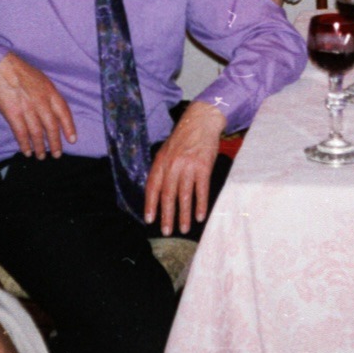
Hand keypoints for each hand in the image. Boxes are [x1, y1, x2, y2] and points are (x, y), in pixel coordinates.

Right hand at [0, 52, 76, 156]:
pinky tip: (27, 151)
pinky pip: (21, 133)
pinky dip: (25, 144)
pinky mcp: (13, 114)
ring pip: (37, 133)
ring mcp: (27, 109)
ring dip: (40, 147)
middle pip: (52, 127)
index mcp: (50, 92)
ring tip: (41, 156)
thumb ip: (49, 96)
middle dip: (55, 143)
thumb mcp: (43, 80)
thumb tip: (54, 111)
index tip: (72, 140)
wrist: (1, 68)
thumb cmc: (22, 73)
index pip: (64, 113)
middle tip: (57, 154)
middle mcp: (41, 102)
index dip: (69, 128)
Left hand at [143, 100, 225, 234]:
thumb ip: (162, 169)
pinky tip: (200, 216)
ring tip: (183, 229)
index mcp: (161, 162)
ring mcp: (188, 166)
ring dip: (183, 215)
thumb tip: (157, 191)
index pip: (152, 187)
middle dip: (167, 215)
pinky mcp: (203, 166)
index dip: (150, 204)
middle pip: (167, 195)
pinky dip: (200, 205)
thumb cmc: (184, 138)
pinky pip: (201, 190)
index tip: (149, 220)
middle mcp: (172, 165)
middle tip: (167, 231)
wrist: (201, 121)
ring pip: (184, 195)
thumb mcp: (167, 150)